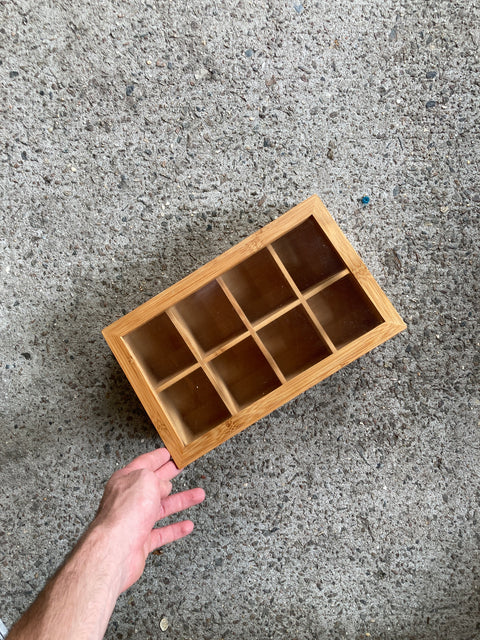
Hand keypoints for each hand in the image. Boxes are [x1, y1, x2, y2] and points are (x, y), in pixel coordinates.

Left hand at [91, 448, 204, 592]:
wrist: (115, 550)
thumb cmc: (124, 514)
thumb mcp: (145, 480)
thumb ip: (156, 478)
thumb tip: (164, 486)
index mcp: (125, 480)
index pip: (144, 463)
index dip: (157, 457)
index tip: (167, 453)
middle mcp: (128, 499)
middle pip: (153, 485)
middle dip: (168, 475)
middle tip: (179, 467)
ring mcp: (134, 521)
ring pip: (162, 508)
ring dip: (181, 501)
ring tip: (198, 495)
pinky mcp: (140, 541)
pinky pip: (162, 532)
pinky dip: (176, 529)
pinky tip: (187, 526)